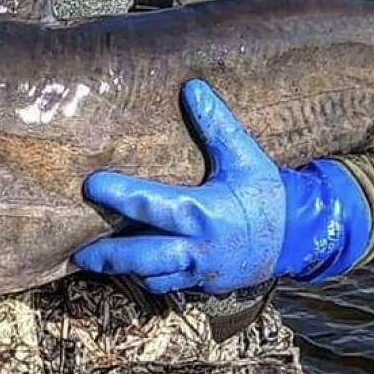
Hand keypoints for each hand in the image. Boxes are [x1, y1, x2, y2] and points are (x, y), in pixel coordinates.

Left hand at [73, 79, 373, 295]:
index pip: (150, 204)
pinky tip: (128, 268)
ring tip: (92, 261)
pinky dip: (147, 278)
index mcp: (201, 213)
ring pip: (151, 277)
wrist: (297, 238)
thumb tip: (192, 87)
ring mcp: (198, 271)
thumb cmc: (267, 194)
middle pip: (140, 257)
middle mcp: (196, 247)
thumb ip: (217, 124)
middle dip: (106, 256)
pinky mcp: (202, 284)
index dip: (118, 195)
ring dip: (122, 269)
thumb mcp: (245, 155)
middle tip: (76, 253)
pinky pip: (166, 286)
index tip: (90, 184)